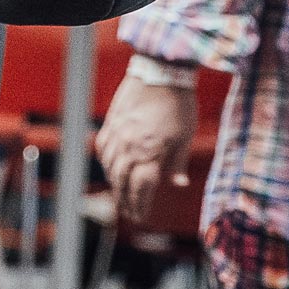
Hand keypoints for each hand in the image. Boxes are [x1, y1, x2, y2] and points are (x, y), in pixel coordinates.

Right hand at [94, 72, 197, 222]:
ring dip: (114, 183)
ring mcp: (117, 134)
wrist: (160, 71)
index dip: (141, 205)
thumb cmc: (178, 104)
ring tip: (119, 194)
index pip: (142, 189)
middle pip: (122, 182)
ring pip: (110, 167)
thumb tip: (178, 184)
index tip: (141, 217)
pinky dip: (106, 162)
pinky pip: (103, 148)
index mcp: (150, 153)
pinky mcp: (111, 121)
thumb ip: (178, 162)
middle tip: (129, 213)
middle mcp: (129, 147)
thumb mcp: (185, 136)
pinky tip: (110, 167)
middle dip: (125, 201)